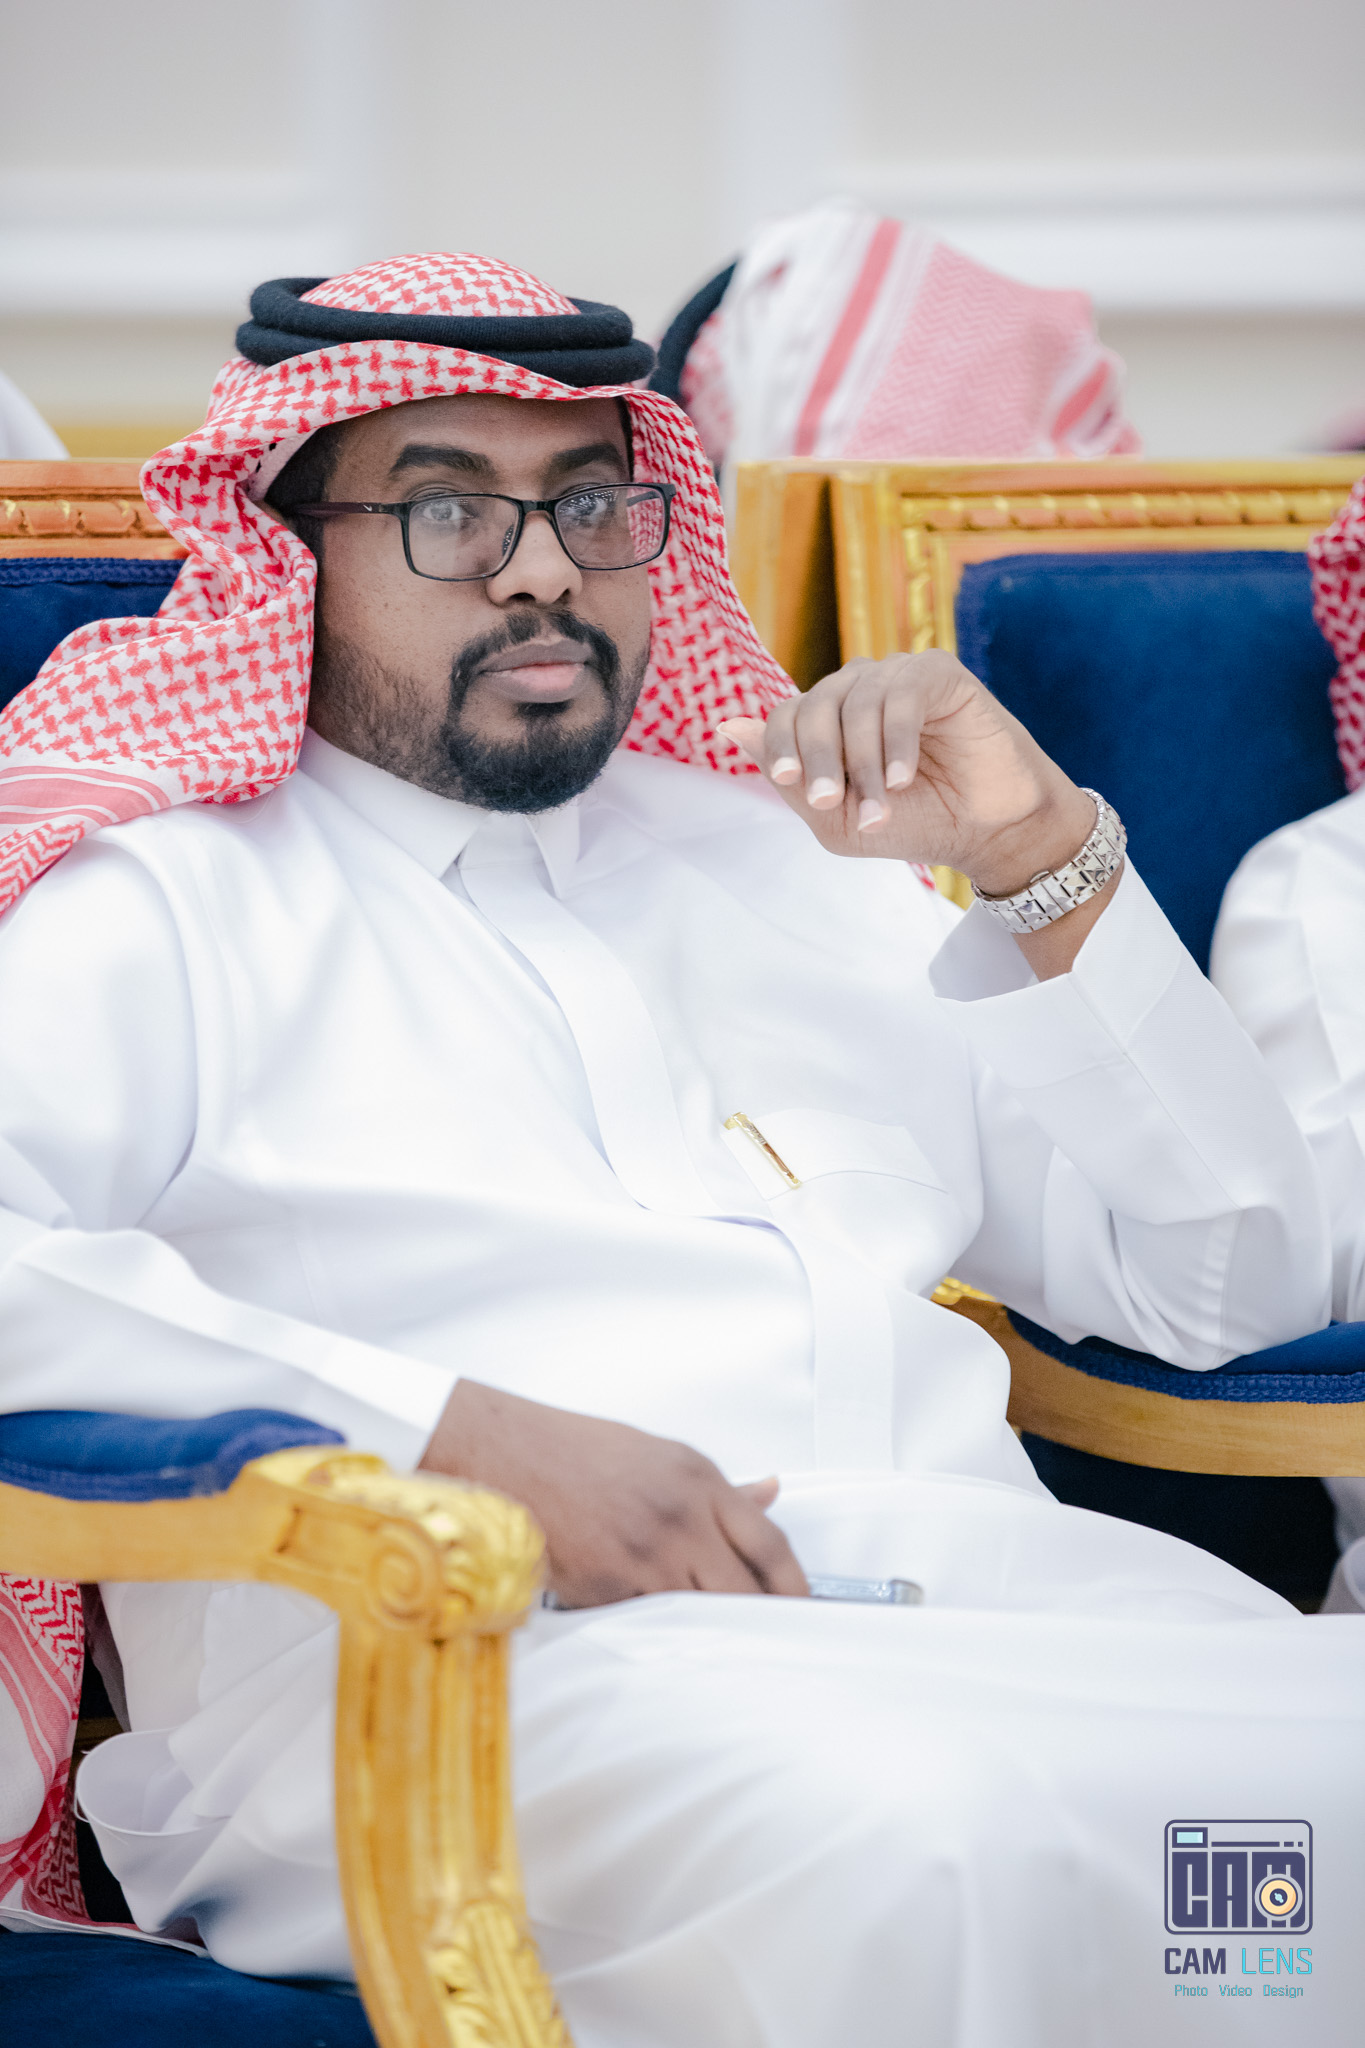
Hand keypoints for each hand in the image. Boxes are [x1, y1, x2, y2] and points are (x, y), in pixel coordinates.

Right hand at [420, 1379, 809, 1607]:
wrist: (509, 1456)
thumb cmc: (581, 1453)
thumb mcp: (663, 1457)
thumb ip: (720, 1488)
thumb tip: (771, 1493)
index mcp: (700, 1483)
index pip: (771, 1544)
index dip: (796, 1587)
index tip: (805, 1609)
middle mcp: (679, 1520)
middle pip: (744, 1592)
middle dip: (758, 1621)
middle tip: (769, 1643)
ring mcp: (643, 1558)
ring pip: (699, 1616)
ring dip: (709, 1634)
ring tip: (719, 1650)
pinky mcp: (606, 1590)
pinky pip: (647, 1625)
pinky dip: (656, 1633)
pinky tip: (659, 1637)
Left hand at [720, 650, 1096, 897]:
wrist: (987, 831)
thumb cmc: (914, 824)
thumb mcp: (837, 821)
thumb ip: (788, 779)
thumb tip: (729, 725)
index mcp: (829, 721)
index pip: (785, 715)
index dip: (781, 747)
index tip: (793, 783)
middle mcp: (857, 690)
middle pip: (813, 705)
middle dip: (821, 760)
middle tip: (837, 803)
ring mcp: (897, 677)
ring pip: (856, 703)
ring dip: (866, 762)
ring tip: (884, 806)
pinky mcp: (938, 673)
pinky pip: (902, 693)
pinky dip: (896, 739)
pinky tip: (903, 778)